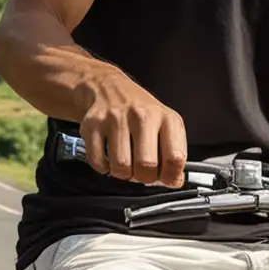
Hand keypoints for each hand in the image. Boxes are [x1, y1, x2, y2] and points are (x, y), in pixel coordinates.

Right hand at [77, 72, 186, 187]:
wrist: (110, 88)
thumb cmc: (141, 112)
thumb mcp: (167, 125)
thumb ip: (174, 154)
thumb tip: (174, 181)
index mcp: (166, 119)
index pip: (175, 158)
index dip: (170, 176)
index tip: (166, 178)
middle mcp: (142, 116)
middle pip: (146, 166)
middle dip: (144, 178)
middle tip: (142, 172)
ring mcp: (115, 119)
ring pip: (121, 167)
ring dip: (123, 174)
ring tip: (126, 163)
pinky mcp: (93, 125)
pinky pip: (98, 162)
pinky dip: (103, 167)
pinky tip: (109, 157)